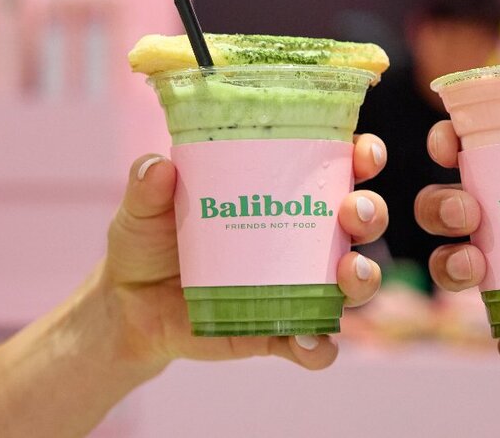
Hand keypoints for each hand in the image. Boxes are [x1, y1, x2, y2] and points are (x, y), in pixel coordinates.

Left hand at [102, 134, 387, 375]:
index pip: (337, 166)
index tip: (364, 153)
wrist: (129, 310)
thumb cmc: (148, 243)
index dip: (363, 156)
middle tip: (353, 212)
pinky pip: (316, 343)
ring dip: (363, 277)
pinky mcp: (281, 331)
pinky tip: (310, 341)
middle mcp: (302, 236)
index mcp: (282, 192)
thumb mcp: (144, 210)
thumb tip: (157, 167)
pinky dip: (321, 346)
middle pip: (359, 220)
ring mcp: (298, 285)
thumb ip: (147, 187)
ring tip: (347, 275)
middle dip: (370, 213)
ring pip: (353, 281)